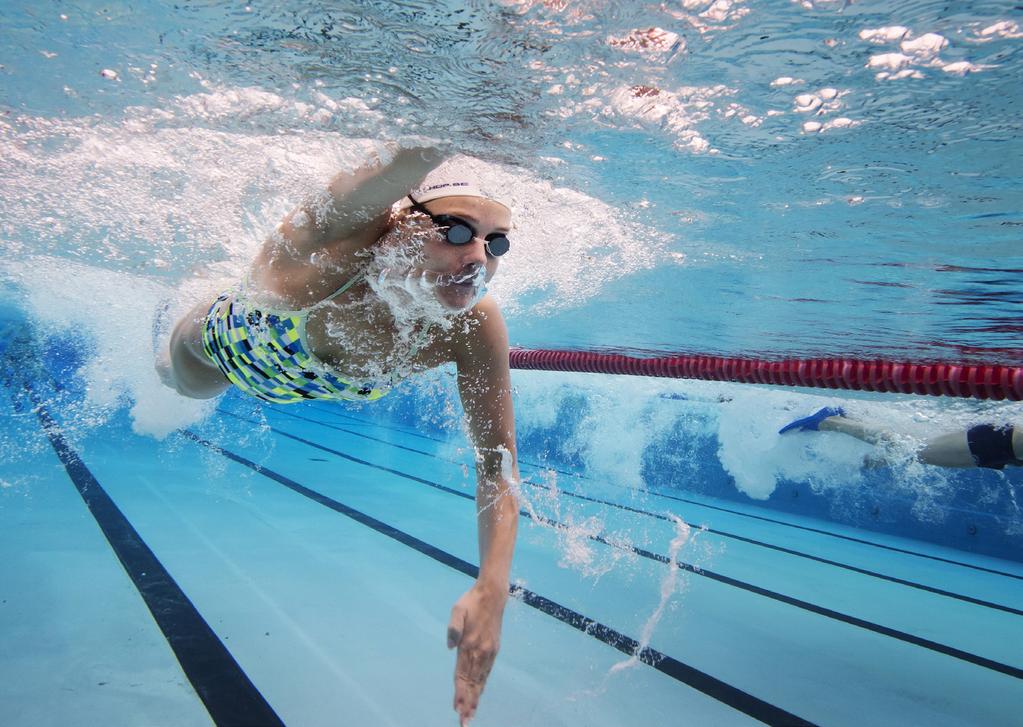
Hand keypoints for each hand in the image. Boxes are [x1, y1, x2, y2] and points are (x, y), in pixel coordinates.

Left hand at [447, 581, 507, 724]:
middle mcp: (481, 652)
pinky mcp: (494, 650)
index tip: (457, 709)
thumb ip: (453, 628)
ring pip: (481, 681)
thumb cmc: (471, 602)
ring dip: (475, 698)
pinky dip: (482, 686)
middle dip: (468, 704)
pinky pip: (487, 673)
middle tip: (465, 722)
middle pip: (472, 683)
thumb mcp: (457, 610)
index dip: (460, 693)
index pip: (463, 675)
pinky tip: (480, 694)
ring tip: (471, 714)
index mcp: (470, 644)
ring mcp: (489, 652)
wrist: (492, 595)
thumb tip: (450, 646)